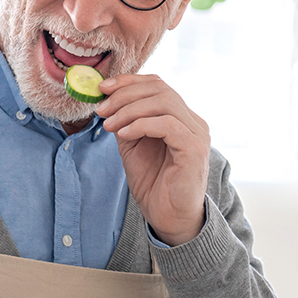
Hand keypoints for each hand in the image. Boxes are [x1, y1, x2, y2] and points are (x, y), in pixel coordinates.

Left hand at [96, 74, 209, 245]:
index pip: (158, 85)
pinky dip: (141, 125)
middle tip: (101, 109)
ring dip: (130, 110)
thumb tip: (107, 101)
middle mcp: (193, 121)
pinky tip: (123, 134)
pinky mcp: (194, 149)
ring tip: (109, 124)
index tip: (102, 88)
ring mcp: (196, 134)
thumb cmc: (154, 183)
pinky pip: (167, 124)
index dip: (129, 81)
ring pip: (164, 103)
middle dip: (125, 95)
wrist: (168, 217)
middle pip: (160, 89)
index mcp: (180, 117)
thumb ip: (126, 122)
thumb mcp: (133, 146)